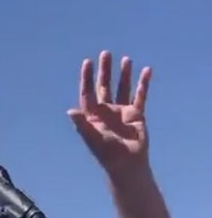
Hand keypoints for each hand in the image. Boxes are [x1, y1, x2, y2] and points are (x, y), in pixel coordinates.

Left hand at [67, 51, 150, 173]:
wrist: (126, 164)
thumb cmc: (107, 153)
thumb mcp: (92, 137)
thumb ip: (82, 124)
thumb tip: (70, 111)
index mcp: (92, 115)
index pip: (88, 92)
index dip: (87, 77)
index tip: (87, 62)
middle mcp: (105, 111)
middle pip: (104, 86)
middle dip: (104, 70)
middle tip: (105, 53)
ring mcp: (121, 111)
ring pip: (122, 88)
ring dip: (123, 74)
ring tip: (125, 59)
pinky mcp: (136, 114)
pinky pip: (140, 95)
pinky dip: (143, 83)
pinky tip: (146, 70)